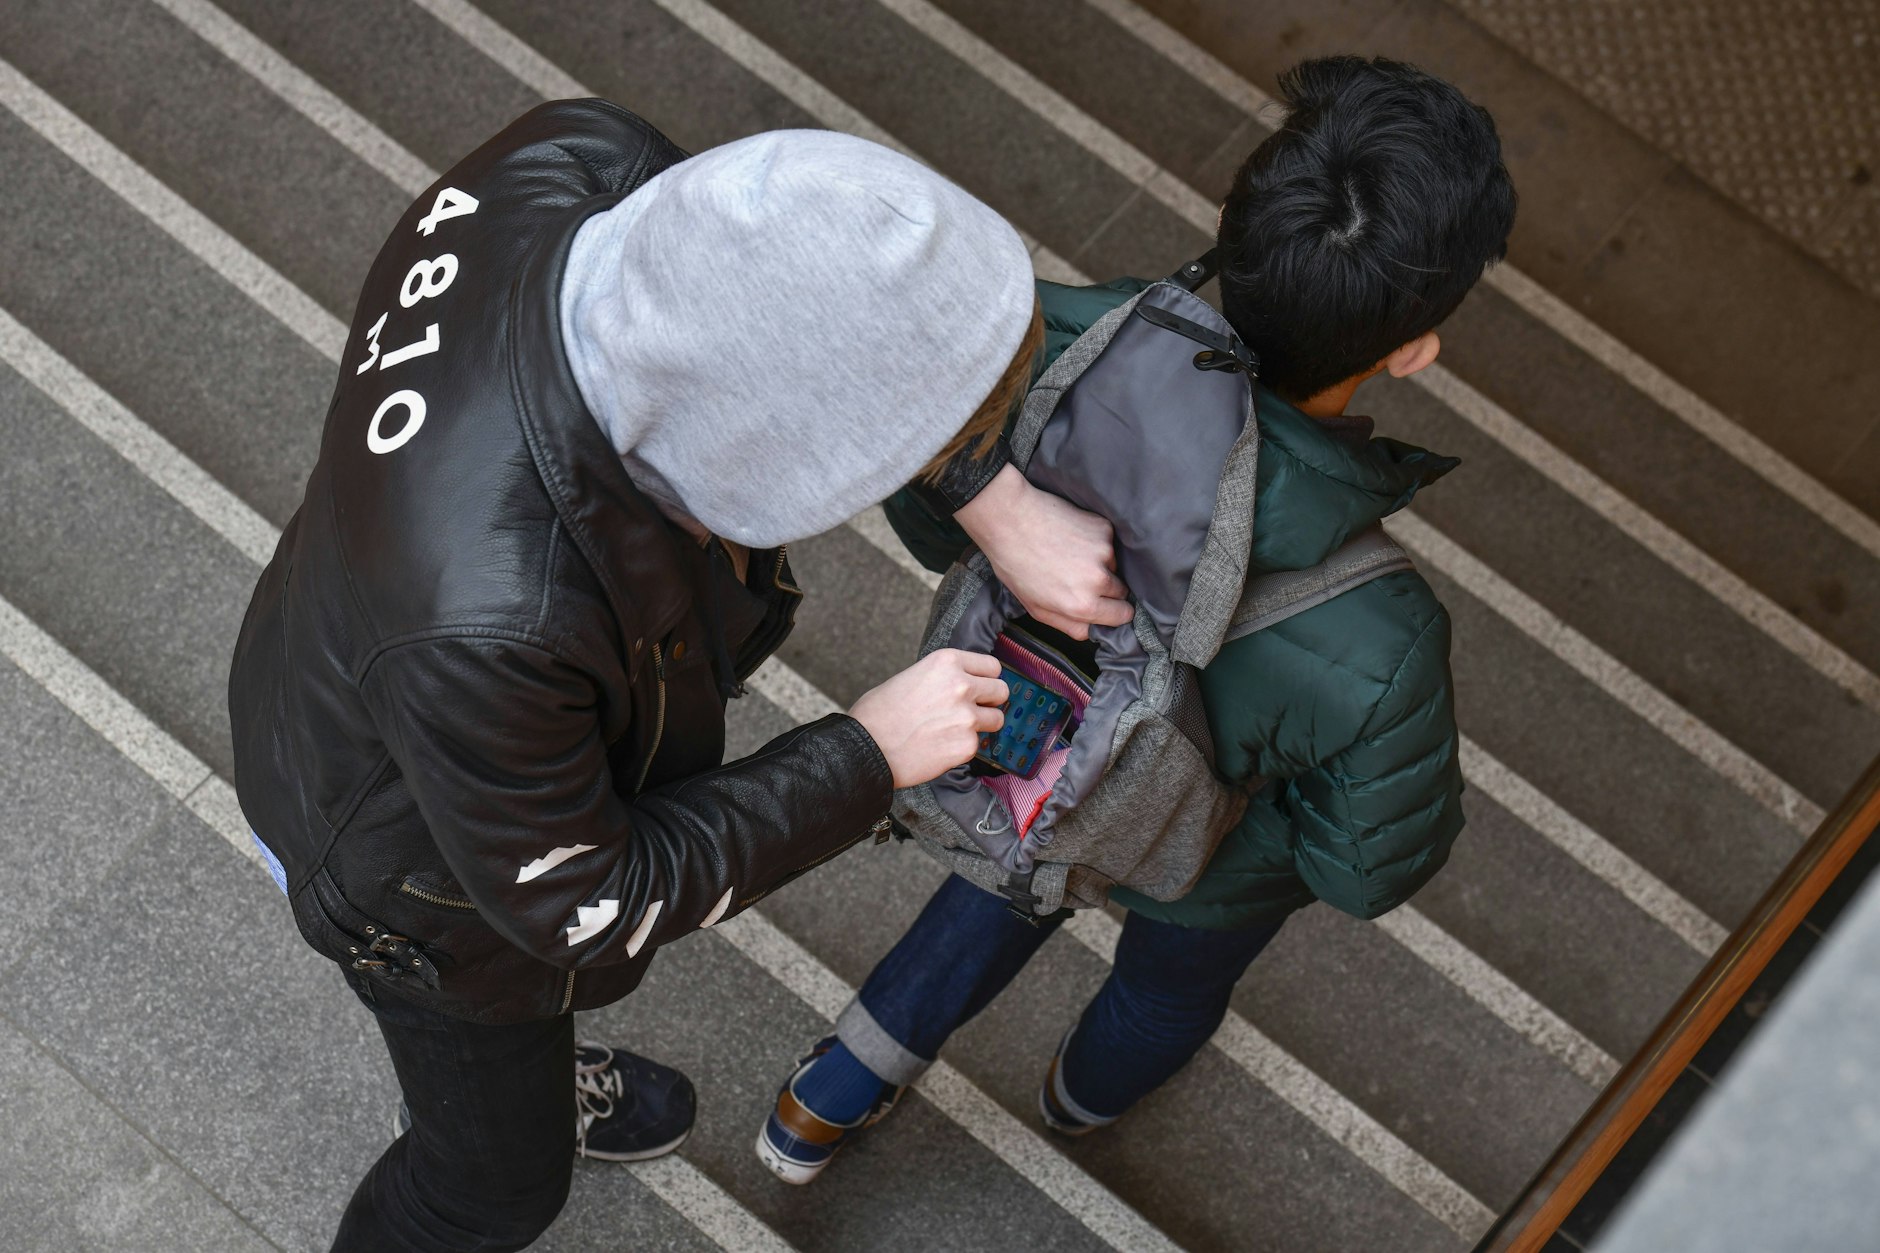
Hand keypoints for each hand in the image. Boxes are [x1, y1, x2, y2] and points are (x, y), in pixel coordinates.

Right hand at [850, 650, 1007, 787]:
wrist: (866, 748)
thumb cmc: (878, 714)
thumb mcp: (911, 676)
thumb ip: (942, 678)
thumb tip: (964, 683)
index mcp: (946, 662)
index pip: (992, 666)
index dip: (985, 679)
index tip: (979, 688)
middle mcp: (961, 685)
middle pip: (1001, 691)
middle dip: (989, 702)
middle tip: (972, 710)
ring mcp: (967, 716)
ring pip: (996, 719)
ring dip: (981, 726)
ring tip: (954, 731)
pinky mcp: (967, 745)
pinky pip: (978, 745)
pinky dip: (963, 748)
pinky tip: (940, 747)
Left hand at [955, 465, 1131, 639]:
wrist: (1009, 519)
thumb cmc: (1016, 566)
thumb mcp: (1037, 609)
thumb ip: (1071, 626)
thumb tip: (1095, 631)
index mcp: (1082, 605)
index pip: (1124, 615)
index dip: (1114, 611)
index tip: (1106, 605)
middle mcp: (1098, 580)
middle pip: (1122, 590)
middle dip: (1107, 588)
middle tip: (1078, 577)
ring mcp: (1104, 551)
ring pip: (1115, 565)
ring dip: (1100, 563)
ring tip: (1069, 555)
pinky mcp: (1104, 528)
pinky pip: (1109, 542)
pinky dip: (1095, 542)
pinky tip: (1071, 538)